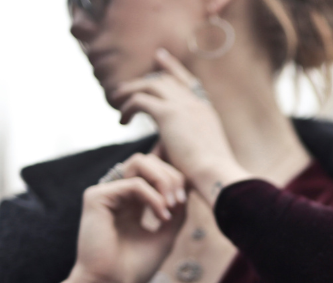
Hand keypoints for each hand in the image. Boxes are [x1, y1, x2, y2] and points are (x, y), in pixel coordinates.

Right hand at [73, 151, 187, 282]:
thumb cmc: (134, 268)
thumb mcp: (166, 235)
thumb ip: (176, 211)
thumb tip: (187, 187)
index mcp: (132, 203)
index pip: (155, 173)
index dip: (174, 179)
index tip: (184, 202)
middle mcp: (118, 195)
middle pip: (149, 162)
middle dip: (172, 176)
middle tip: (180, 201)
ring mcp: (106, 194)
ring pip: (140, 163)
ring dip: (164, 180)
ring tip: (173, 205)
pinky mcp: (96, 197)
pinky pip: (134, 184)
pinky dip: (154, 197)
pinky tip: (161, 216)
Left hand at [112, 49, 249, 203]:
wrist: (216, 175)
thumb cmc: (209, 175)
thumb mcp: (198, 154)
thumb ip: (181, 144)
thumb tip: (161, 149)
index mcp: (206, 110)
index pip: (187, 80)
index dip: (172, 67)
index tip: (159, 57)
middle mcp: (196, 103)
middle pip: (165, 79)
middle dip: (143, 80)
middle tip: (125, 89)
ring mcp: (183, 106)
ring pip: (149, 85)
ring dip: (130, 91)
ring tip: (116, 102)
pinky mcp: (169, 114)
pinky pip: (140, 100)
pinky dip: (128, 108)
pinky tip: (122, 121)